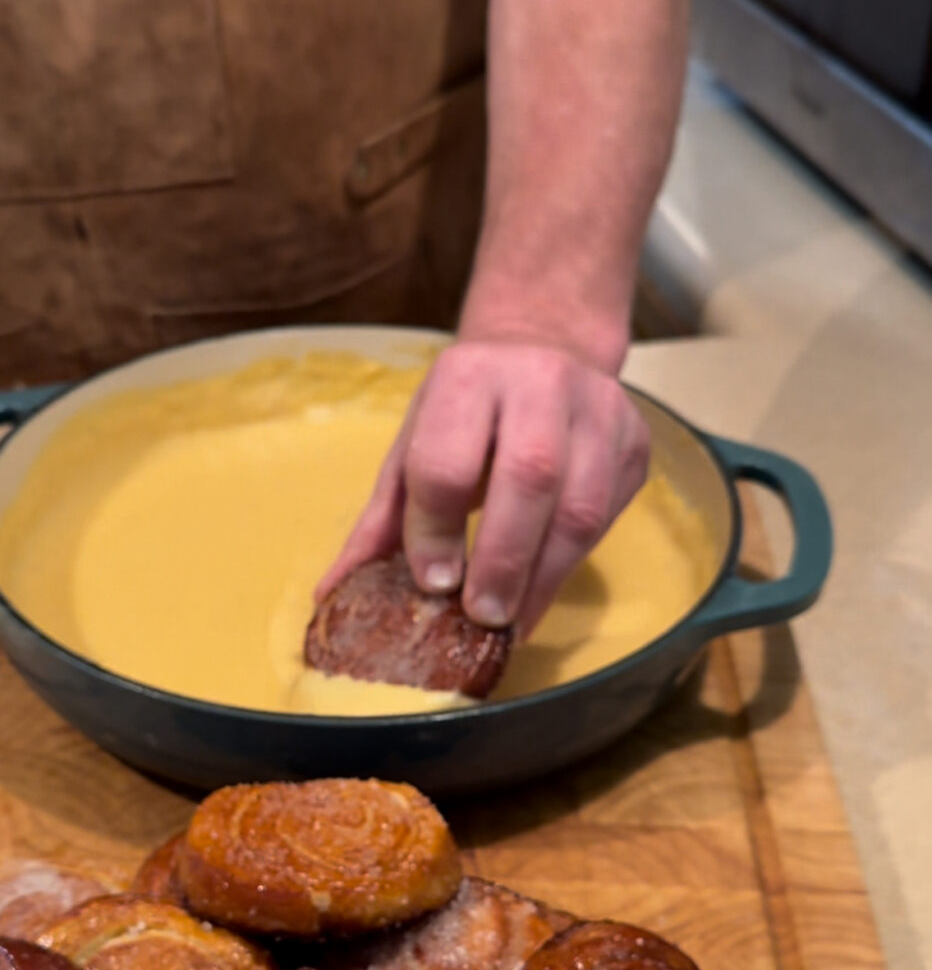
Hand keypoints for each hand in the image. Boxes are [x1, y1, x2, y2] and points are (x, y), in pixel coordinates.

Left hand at [317, 339, 649, 638]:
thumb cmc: (467, 415)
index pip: (448, 460)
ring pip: (581, 505)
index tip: (434, 582)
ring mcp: (597, 407)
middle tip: (482, 614)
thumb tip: (334, 592)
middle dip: (502, 558)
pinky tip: (541, 593)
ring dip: (544, 575)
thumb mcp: (415, 448)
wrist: (546, 349)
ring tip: (513, 620)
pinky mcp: (634, 440)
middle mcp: (538, 380)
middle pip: (529, 476)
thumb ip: (383, 521)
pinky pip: (609, 514)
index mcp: (467, 375)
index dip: (437, 529)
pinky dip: (572, 564)